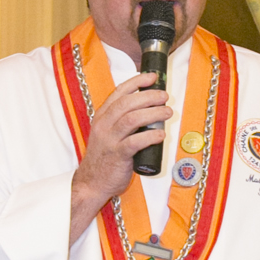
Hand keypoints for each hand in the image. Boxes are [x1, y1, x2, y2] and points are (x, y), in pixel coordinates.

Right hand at [69, 73, 172, 243]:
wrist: (91, 182)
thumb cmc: (104, 157)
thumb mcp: (107, 133)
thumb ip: (122, 120)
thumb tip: (149, 109)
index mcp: (102, 117)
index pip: (119, 93)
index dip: (137, 82)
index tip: (152, 77)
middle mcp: (104, 125)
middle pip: (128, 103)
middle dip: (149, 96)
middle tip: (164, 97)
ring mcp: (110, 140)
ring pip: (132, 119)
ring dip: (153, 113)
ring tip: (168, 113)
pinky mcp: (118, 155)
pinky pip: (135, 142)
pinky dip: (151, 136)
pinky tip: (161, 135)